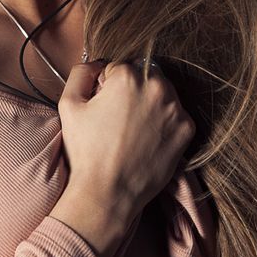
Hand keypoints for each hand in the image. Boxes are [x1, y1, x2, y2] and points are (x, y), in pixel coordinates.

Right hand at [57, 59, 195, 224]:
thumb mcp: (69, 105)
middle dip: (133, 90)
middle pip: (145, 75)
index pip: (120, 67)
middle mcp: (157, 87)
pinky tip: (147, 139)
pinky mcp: (187, 129)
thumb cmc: (86, 150)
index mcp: (128, 77)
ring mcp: (176, 108)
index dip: (108, 86)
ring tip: (133, 131)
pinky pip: (175, 115)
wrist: (108, 193)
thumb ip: (81, 72)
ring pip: (162, 94)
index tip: (104, 107)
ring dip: (150, 104)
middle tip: (118, 119)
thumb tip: (97, 64)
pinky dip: (164, 123)